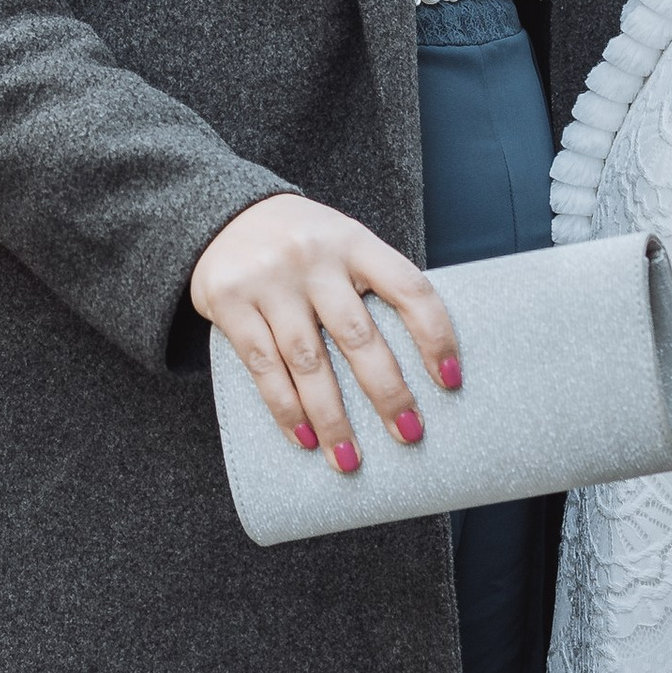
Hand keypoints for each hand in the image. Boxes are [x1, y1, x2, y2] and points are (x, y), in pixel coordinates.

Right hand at [190, 192, 460, 469]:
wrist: (221, 213)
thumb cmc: (301, 242)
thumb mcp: (341, 243)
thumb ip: (371, 285)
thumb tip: (420, 356)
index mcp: (354, 241)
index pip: (408, 288)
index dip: (435, 335)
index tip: (450, 381)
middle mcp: (314, 258)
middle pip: (358, 335)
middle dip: (387, 392)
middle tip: (409, 434)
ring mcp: (270, 280)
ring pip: (309, 362)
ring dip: (332, 418)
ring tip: (350, 459)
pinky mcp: (230, 301)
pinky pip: (263, 367)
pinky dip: (285, 409)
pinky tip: (303, 438)